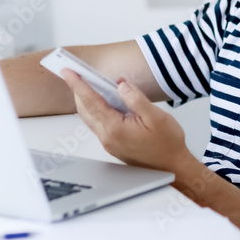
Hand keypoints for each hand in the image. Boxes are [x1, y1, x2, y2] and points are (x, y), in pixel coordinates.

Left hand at [60, 69, 195, 173]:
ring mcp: (109, 142)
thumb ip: (135, 98)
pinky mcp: (113, 145)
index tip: (68, 72)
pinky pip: (98, 124)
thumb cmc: (167, 144)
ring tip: (89, 84)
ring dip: (86, 100)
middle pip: (85, 109)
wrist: (172, 167)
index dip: (78, 84)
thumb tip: (121, 84)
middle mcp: (107, 137)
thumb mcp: (155, 116)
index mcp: (115, 128)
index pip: (91, 101)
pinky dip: (96, 109)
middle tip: (76, 73)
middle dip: (78, 90)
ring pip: (90, 117)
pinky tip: (104, 102)